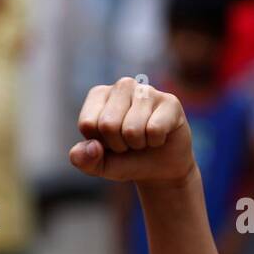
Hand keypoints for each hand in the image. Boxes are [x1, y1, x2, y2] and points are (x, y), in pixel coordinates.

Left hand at [70, 78, 194, 185]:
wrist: (159, 168)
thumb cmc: (125, 160)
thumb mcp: (99, 165)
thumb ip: (84, 160)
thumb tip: (92, 147)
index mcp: (98, 95)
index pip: (88, 124)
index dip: (99, 143)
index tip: (110, 142)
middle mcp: (122, 86)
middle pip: (108, 125)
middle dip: (118, 145)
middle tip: (128, 143)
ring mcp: (147, 90)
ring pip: (131, 129)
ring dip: (137, 144)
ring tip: (143, 138)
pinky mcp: (170, 101)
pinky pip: (154, 130)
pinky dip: (155, 142)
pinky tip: (159, 136)